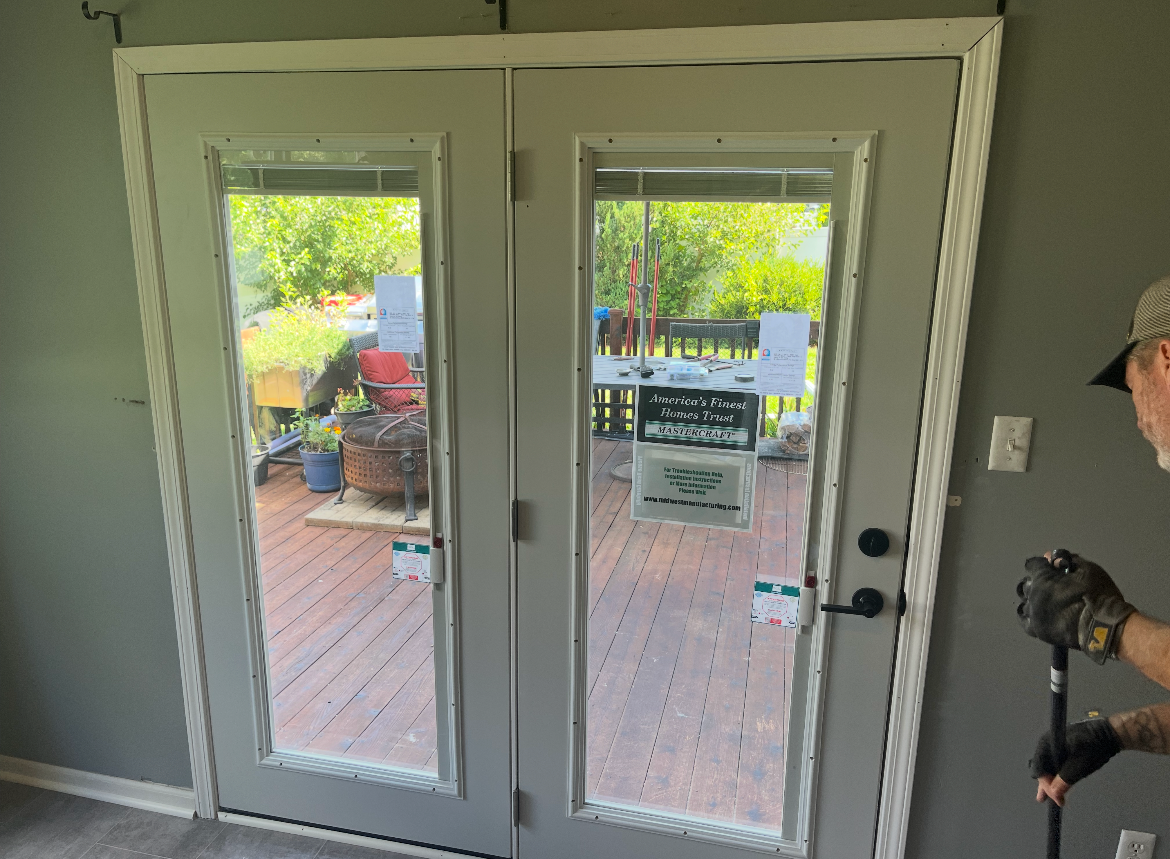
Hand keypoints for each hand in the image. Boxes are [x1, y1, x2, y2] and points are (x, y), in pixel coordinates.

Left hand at [1016, 553, 1136, 663]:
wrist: (1104, 628)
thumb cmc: (1098, 595)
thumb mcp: (1088, 570)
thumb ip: (1067, 560)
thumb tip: (1051, 556)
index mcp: (1042, 577)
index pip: (1032, 565)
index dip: (1042, 564)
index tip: (1051, 567)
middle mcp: (1033, 594)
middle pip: (1027, 584)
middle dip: (1037, 582)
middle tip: (1052, 586)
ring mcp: (1034, 613)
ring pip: (1025, 602)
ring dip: (1034, 600)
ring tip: (1047, 602)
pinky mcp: (1038, 630)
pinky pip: (1024, 621)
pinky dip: (1029, 616)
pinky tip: (1036, 614)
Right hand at [1030, 718, 1121, 805]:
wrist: (1110, 733)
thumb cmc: (1094, 748)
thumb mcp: (1079, 766)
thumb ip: (1064, 781)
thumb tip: (1053, 795)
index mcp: (1048, 744)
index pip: (1039, 768)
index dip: (1045, 785)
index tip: (1055, 797)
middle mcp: (1047, 742)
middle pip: (1042, 767)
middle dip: (1044, 784)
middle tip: (1044, 800)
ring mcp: (1055, 743)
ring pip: (1048, 765)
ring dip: (1049, 780)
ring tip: (1048, 795)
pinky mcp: (1063, 745)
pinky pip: (1055, 761)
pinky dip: (1056, 773)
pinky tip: (1057, 781)